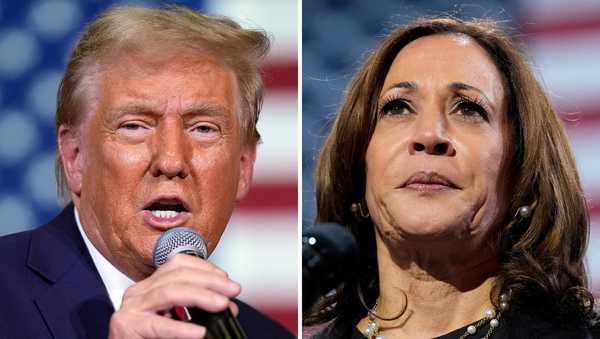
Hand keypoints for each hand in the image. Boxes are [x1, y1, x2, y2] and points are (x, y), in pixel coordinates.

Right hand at [108, 254, 240, 338]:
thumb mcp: (176, 318)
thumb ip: (197, 309)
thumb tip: (228, 306)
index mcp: (150, 287)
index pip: (177, 264)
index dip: (204, 267)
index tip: (225, 278)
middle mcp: (138, 293)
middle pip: (177, 275)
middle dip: (209, 280)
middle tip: (233, 290)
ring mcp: (131, 309)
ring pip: (170, 292)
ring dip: (201, 296)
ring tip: (222, 304)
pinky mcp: (127, 327)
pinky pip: (159, 325)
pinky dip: (181, 329)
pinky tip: (199, 333)